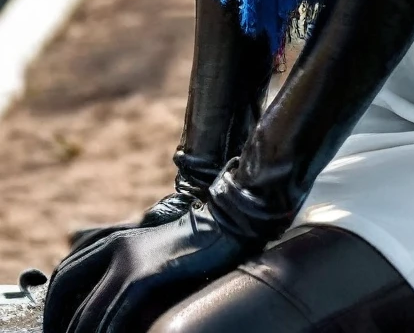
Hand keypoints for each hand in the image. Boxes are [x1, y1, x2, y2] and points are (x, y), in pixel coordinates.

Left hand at [42, 202, 257, 332]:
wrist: (226, 224)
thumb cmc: (192, 244)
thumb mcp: (150, 246)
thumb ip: (124, 261)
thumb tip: (102, 281)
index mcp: (111, 240)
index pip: (64, 276)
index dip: (53, 308)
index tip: (56, 330)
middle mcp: (114, 247)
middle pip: (68, 297)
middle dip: (63, 328)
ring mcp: (129, 261)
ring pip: (90, 314)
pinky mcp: (146, 276)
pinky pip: (115, 317)